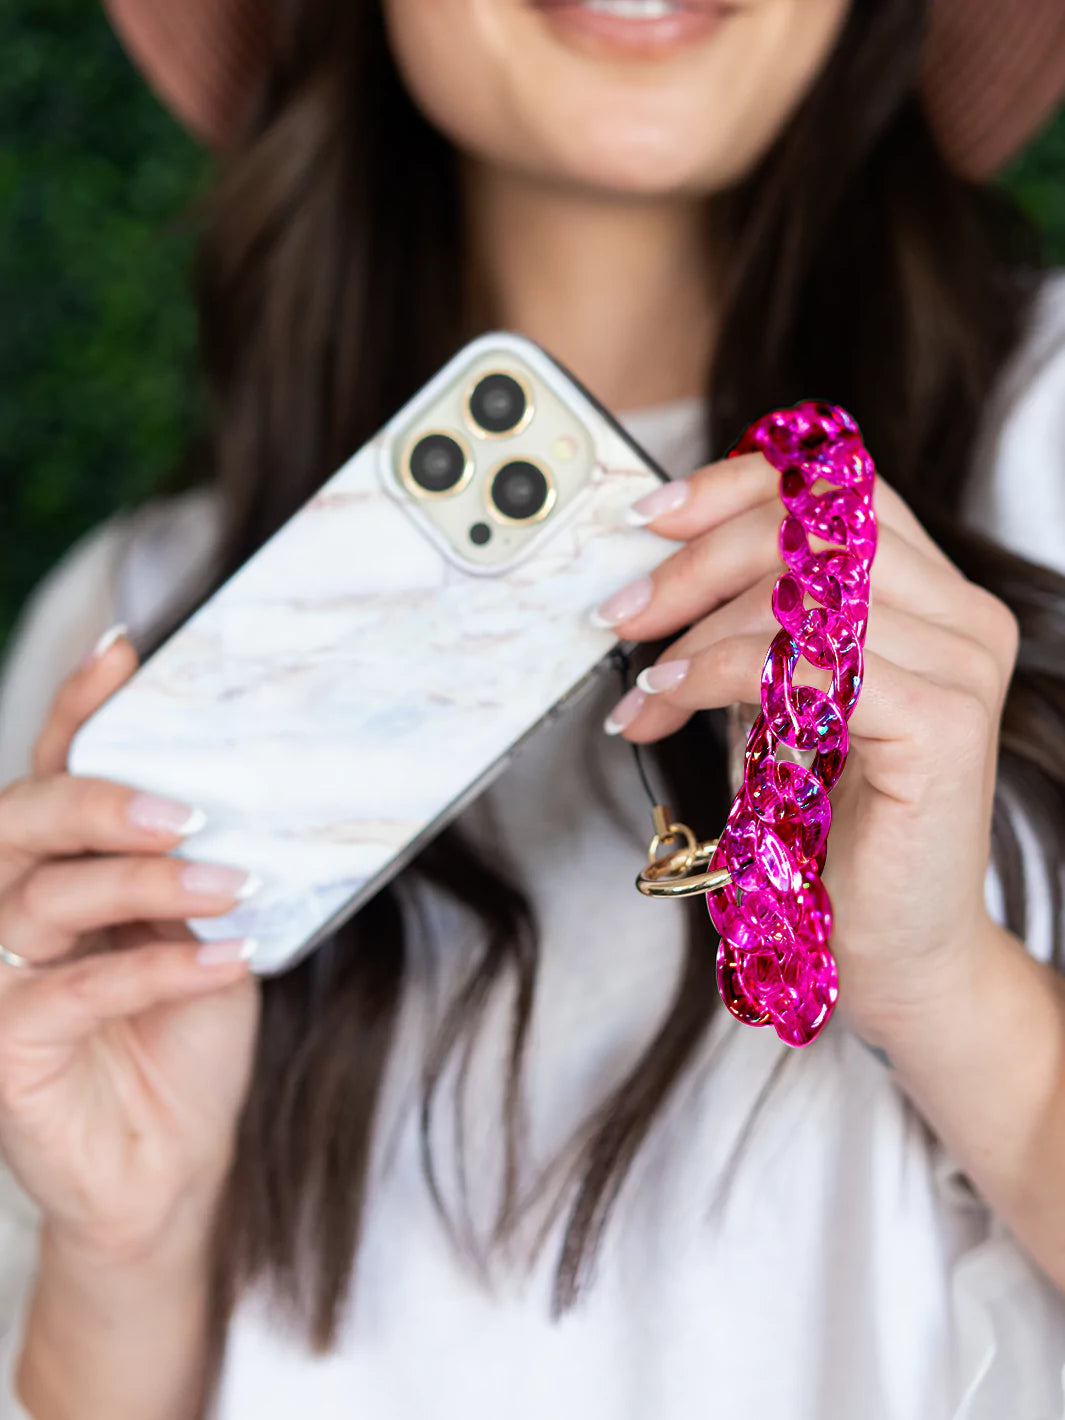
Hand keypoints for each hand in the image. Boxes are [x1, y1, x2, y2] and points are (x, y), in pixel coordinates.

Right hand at [0, 631, 260, 1264]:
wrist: (174, 1164)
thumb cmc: (185, 1035)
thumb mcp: (201, 930)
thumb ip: (194, 866)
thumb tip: (239, 792)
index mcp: (58, 868)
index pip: (56, 771)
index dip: (81, 708)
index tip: (124, 650)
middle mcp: (9, 908)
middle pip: (23, 820)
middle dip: (100, 799)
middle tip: (183, 807)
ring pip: (47, 897)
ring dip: (145, 884)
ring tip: (229, 881)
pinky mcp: (3, 1049)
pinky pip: (72, 992)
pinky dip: (155, 968)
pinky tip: (225, 957)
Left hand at [595, 454, 1019, 1038]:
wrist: (883, 942)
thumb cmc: (824, 824)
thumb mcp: (774, 697)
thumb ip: (743, 624)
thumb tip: (649, 571)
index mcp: (933, 593)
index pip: (838, 487)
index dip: (737, 485)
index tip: (651, 517)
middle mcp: (962, 615)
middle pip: (813, 527)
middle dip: (693, 564)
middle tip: (621, 616)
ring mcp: (963, 665)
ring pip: (803, 593)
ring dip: (694, 632)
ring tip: (644, 686)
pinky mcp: (945, 723)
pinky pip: (809, 661)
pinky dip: (718, 672)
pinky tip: (671, 701)